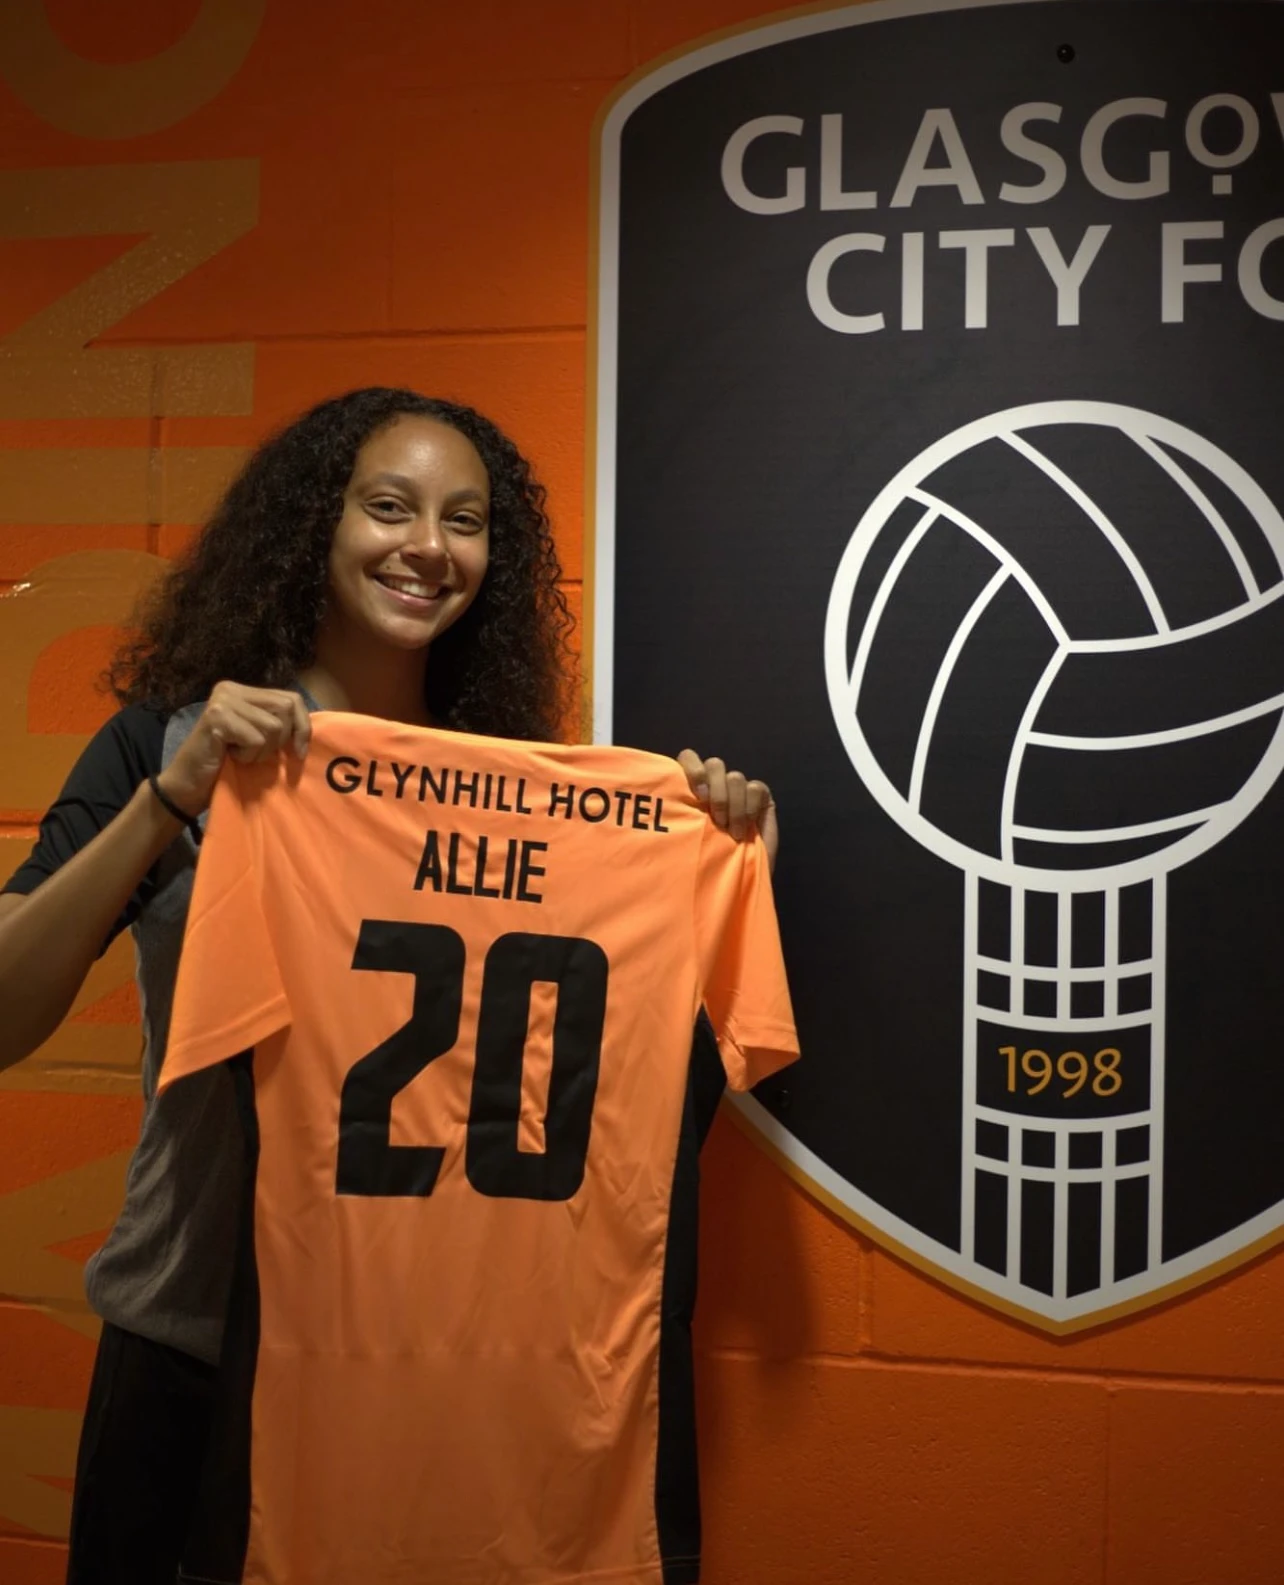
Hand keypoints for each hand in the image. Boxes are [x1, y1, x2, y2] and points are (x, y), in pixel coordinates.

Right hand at [156, 682, 310, 817]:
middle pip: (286, 708)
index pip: (292, 698)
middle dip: (281, 740)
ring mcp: (222, 701)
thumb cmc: (227, 766)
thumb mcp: (259, 740)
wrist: (189, 787)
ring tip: (239, 754)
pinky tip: (230, 757)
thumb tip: (311, 726)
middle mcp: (231, 689)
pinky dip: (249, 756)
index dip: (302, 727)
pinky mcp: (217, 718)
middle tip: (257, 753)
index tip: (298, 753)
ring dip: (262, 751)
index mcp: (243, 690)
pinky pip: (256, 739)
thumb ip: (279, 724)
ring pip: (273, 726)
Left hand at [677, 750, 778, 873]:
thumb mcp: (687, 837)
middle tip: (716, 820)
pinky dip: (750, 808)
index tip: (697, 796)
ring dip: (733, 807)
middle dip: (716, 792)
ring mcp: (739, 789)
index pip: (689, 757)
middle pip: (715, 764)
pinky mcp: (760, 796)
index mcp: (693, 789)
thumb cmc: (708, 861)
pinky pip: (755, 788)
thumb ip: (680, 815)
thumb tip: (665, 800)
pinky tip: (748, 828)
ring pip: (735, 777)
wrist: (739, 878)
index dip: (692, 768)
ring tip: (732, 832)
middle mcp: (716, 784)